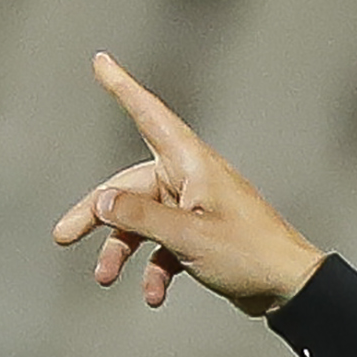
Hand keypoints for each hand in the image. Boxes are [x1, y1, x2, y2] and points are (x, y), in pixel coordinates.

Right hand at [52, 53, 323, 312]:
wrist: (292, 290)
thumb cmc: (250, 255)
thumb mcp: (187, 237)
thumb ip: (139, 217)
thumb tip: (101, 201)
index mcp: (192, 165)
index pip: (150, 115)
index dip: (123, 88)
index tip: (102, 61)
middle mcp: (191, 180)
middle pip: (129, 187)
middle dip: (97, 214)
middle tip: (63, 236)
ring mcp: (197, 209)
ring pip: (143, 221)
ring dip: (123, 250)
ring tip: (106, 279)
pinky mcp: (203, 237)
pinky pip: (166, 247)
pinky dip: (156, 269)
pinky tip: (154, 296)